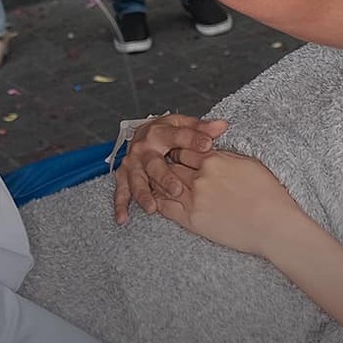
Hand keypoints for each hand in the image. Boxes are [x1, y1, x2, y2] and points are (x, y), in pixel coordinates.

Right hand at [111, 113, 228, 223]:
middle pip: (154, 163)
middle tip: (177, 189)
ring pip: (136, 180)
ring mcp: (133, 164)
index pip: (177, 135)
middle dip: (164, 177)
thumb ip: (201, 128)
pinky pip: (121, 192)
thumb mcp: (183, 125)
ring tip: (151, 207)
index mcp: (160, 133)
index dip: (193, 139)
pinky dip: (121, 205)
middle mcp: (143, 149)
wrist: (142, 134)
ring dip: (143, 194)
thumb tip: (221, 126)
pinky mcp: (124, 176)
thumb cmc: (167, 133)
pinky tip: (124, 218)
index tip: (207, 145)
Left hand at [153, 151, 302, 257]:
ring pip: (165, 185)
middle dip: (165, 164)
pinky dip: (157, 201)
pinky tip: (154, 199)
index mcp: (214, 160)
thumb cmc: (269, 194)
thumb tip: (214, 151)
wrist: (273, 225)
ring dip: (158, 182)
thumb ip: (225, 156)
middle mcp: (200, 177)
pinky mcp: (192, 220)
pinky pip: (166, 208)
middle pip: (171, 165)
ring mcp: (194, 199)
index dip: (178, 150)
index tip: (174, 152)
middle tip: (159, 164)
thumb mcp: (248, 163)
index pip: (185, 148)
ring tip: (153, 180)